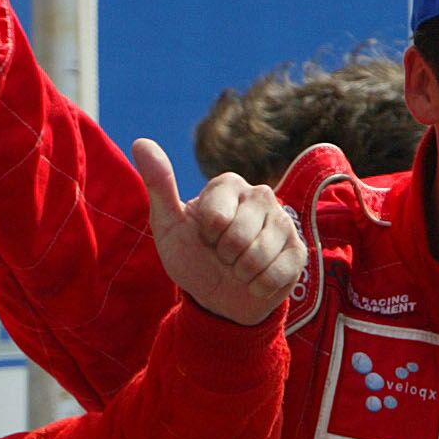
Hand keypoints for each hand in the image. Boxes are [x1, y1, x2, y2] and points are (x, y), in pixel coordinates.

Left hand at [135, 138, 304, 325]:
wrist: (217, 296)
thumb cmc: (191, 257)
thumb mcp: (167, 226)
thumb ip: (158, 185)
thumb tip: (140, 142)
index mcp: (228, 185)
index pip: (218, 215)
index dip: (207, 235)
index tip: (205, 236)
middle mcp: (260, 196)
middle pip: (241, 236)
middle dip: (225, 256)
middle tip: (222, 255)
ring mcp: (283, 222)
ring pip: (260, 256)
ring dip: (241, 272)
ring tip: (238, 267)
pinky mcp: (298, 250)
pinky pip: (279, 272)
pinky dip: (260, 285)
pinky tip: (255, 280)